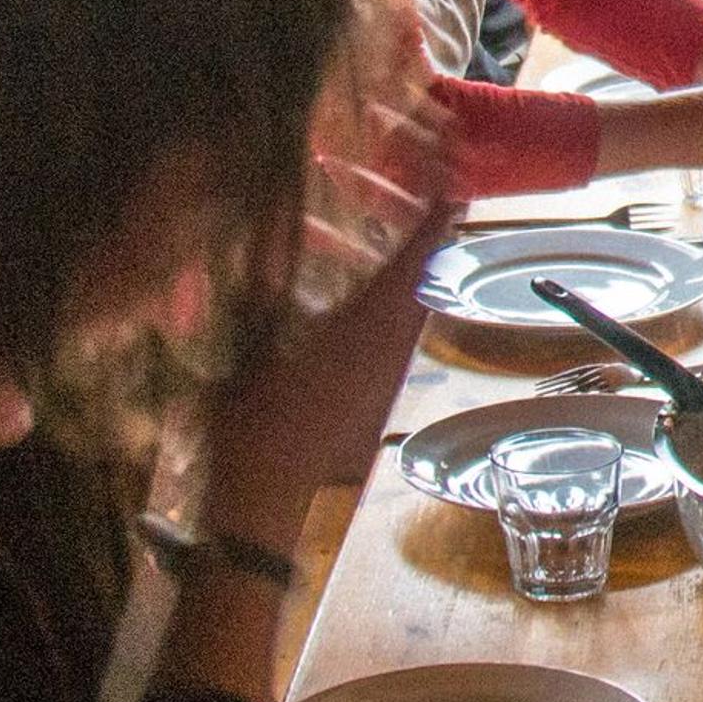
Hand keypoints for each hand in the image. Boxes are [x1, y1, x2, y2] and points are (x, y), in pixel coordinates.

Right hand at [202, 215, 439, 541]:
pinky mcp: (377, 411)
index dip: (429, 234)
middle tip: (433, 217)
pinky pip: (395, 353)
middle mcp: (384, 359)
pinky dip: (392, 323)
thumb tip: (270, 251)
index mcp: (357, 337)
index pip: (405, 274)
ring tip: (406, 256)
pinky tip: (373, 319)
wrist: (265, 503)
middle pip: (416, 296)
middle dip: (425, 253)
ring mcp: (385, 388)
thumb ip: (262, 302)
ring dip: (409, 288)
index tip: (453, 198)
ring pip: (408, 326)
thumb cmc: (253, 426)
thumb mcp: (249, 356)